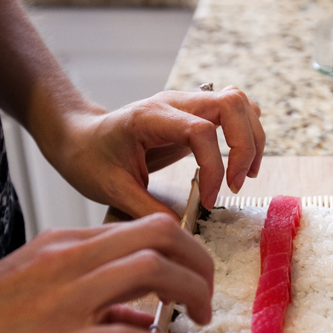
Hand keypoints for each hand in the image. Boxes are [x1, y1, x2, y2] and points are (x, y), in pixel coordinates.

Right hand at [0, 214, 213, 332]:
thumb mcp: (39, 289)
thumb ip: (98, 294)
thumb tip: (149, 316)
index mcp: (64, 244)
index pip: (145, 227)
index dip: (185, 249)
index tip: (196, 274)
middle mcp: (68, 262)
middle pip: (158, 236)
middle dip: (198, 261)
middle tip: (207, 294)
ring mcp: (62, 301)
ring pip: (151, 271)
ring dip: (191, 293)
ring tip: (199, 318)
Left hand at [50, 86, 264, 218]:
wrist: (79, 139)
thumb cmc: (90, 160)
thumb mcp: (113, 190)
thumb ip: (149, 209)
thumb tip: (182, 229)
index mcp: (150, 118)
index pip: (201, 131)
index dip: (214, 168)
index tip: (208, 200)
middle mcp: (173, 102)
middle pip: (232, 104)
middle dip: (245, 147)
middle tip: (236, 184)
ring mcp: (187, 103)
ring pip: (240, 103)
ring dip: (252, 139)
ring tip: (244, 175)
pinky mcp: (196, 113)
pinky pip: (236, 111)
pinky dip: (248, 134)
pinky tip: (241, 162)